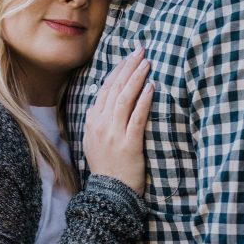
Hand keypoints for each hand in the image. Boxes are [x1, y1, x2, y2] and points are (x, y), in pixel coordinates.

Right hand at [83, 48, 152, 195]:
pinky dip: (143, 100)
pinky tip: (151, 87)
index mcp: (92, 121)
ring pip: (124, 98)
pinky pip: (137, 117)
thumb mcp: (94, 140)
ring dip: (136, 77)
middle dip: (128, 66)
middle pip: (115, 88)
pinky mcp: (129, 143)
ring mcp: (113, 133)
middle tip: (140, 50)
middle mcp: (100, 124)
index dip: (117, 70)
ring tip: (147, 62)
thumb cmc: (107, 167)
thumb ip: (99, 120)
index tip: (128, 57)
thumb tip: (105, 100)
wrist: (109, 193)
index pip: (104, 88)